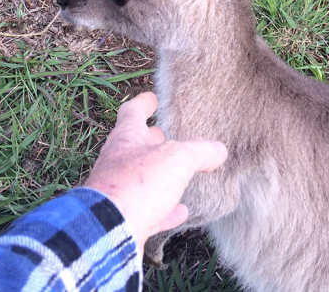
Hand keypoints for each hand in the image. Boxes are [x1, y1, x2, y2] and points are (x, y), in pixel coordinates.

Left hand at [84, 92, 227, 255]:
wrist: (109, 231)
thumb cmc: (136, 185)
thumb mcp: (175, 159)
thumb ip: (198, 151)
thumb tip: (218, 149)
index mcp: (126, 139)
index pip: (133, 112)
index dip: (144, 103)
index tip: (153, 98)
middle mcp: (117, 162)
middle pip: (135, 145)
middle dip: (152, 139)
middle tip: (167, 136)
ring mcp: (118, 191)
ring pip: (140, 178)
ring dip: (159, 175)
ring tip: (179, 173)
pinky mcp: (124, 218)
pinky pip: (147, 210)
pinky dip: (164, 209)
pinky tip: (179, 211)